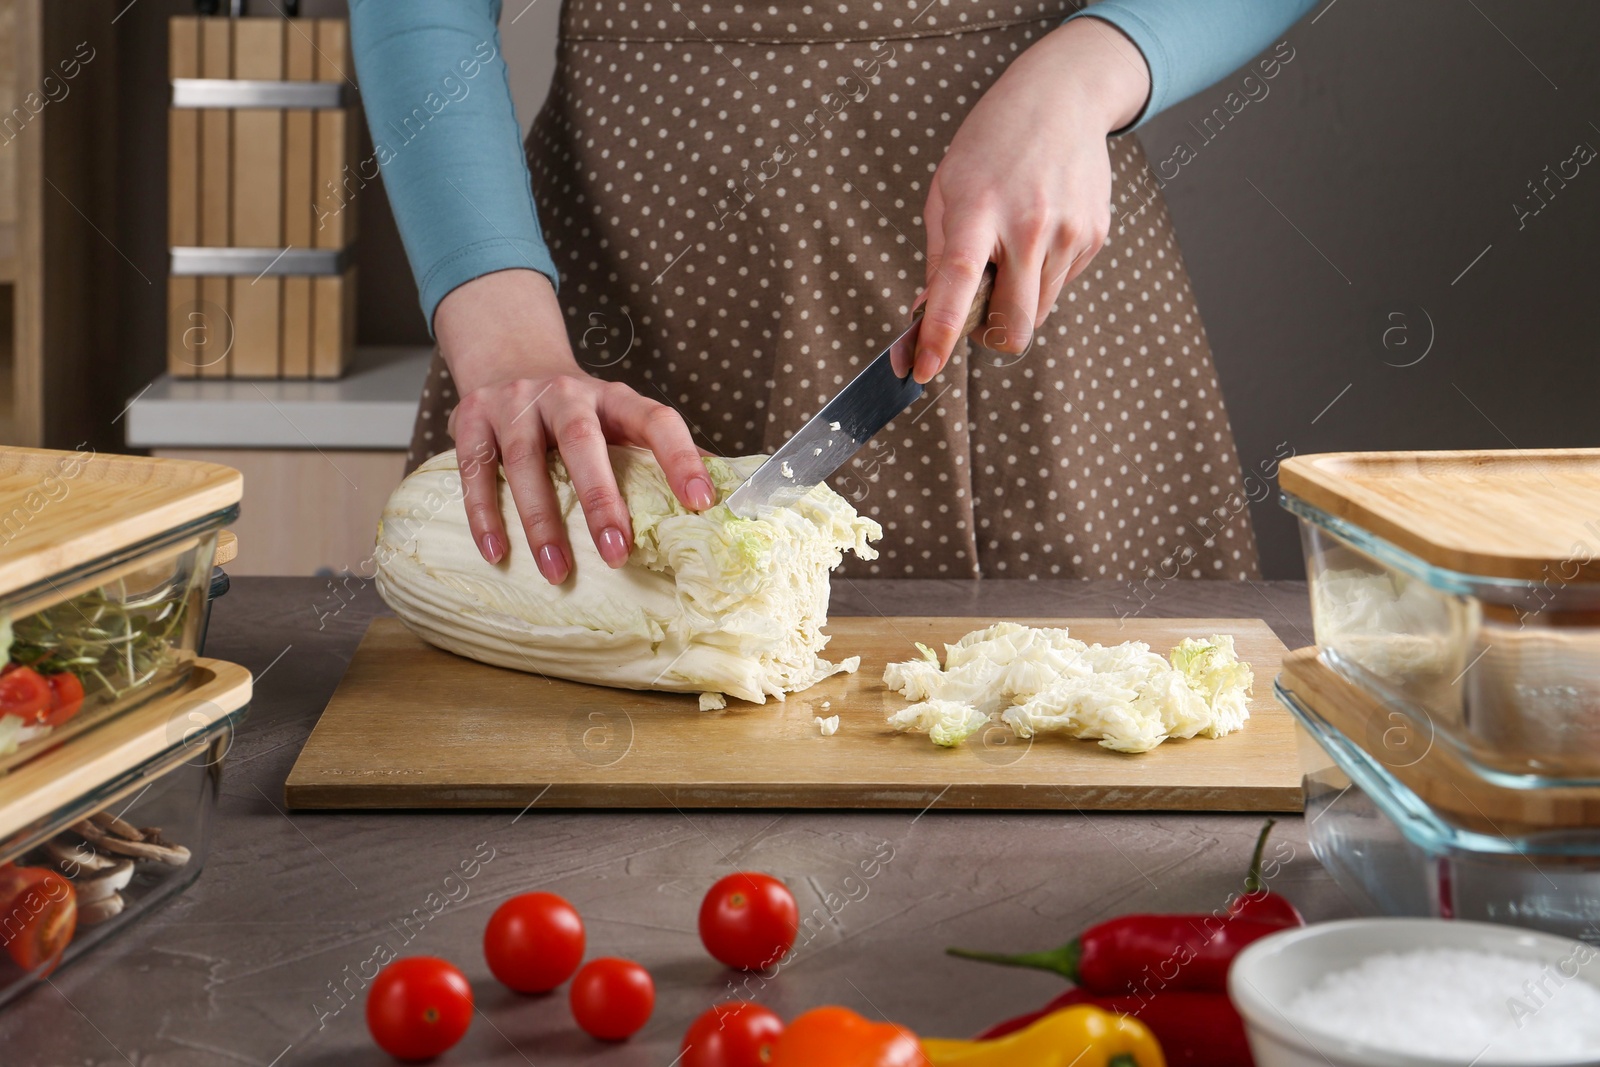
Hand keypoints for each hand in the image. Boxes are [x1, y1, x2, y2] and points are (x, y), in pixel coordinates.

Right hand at [434, 269, 711, 582]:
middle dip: (600, 500)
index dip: (681, 459)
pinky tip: (496, 551)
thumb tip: (722, 493)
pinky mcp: (471, 418)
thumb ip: (658, 453)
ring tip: (557, 570)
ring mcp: (515, 404)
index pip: (657, 421)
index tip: (701, 503)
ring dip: (541, 520)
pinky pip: (474, 469)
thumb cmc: (577, 410)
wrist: (509, 359)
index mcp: (615, 399)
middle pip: (583, 443)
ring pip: (526, 461)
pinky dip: (484, 513)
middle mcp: (566, 394)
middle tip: (617, 552)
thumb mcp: (620, 418)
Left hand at [910, 17, 1150, 382]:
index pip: (959, 282)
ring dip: (1014, 304)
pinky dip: (1040, 280)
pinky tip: (1037, 235)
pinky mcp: (1094, 237)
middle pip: (1012, 325)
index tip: (922, 368)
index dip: (940, 332)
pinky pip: (1060, 288)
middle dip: (989, 337)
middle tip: (975, 310)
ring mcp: (1068, 232)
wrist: (1062, 99)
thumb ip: (938, 260)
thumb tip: (923, 321)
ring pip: (1036, 314)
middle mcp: (1029, 224)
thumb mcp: (947, 191)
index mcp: (980, 208)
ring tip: (1009, 254)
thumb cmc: (991, 146)